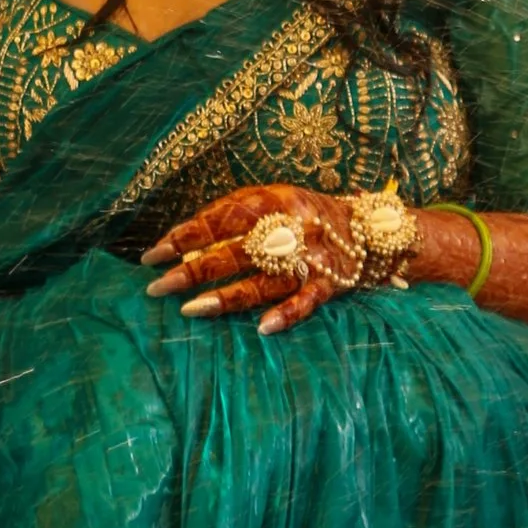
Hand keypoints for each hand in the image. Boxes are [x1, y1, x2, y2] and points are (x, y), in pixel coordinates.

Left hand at [143, 184, 360, 334]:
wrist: (374, 229)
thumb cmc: (307, 215)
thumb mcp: (275, 201)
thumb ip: (237, 215)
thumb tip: (187, 241)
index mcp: (274, 199)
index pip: (220, 217)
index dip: (185, 235)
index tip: (153, 253)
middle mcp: (291, 226)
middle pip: (235, 250)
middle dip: (192, 269)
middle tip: (158, 286)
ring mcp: (312, 257)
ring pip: (263, 280)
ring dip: (226, 296)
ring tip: (191, 309)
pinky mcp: (332, 284)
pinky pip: (306, 302)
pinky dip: (285, 315)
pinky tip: (262, 329)